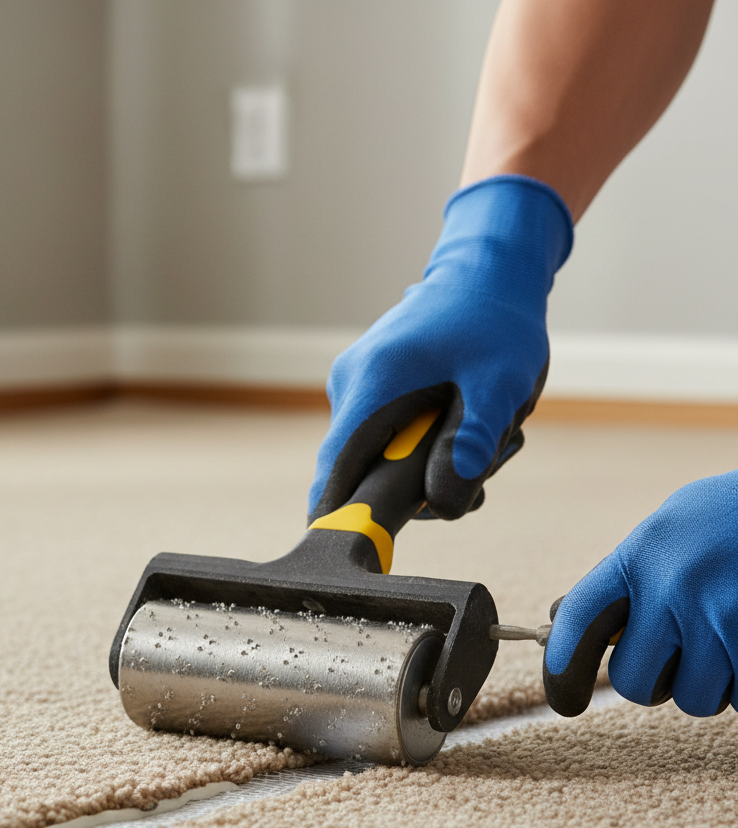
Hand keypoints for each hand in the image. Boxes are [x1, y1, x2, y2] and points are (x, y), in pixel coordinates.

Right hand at [309, 175, 572, 521]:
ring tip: (482, 433)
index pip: (337, 469)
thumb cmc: (495, 321)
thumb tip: (446, 503)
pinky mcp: (367, 388)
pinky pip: (383, 436)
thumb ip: (470, 444)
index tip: (354, 549)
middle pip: (362, 470)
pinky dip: (421, 445)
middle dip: (416, 487)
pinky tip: (462, 424)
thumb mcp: (498, 385)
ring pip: (376, 456)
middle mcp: (350, 386)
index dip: (341, 515)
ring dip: (427, 465)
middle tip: (479, 469)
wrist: (487, 270)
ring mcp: (355, 386)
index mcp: (372, 384)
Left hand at [544, 471, 737, 717]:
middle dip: (658, 679)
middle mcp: (674, 587)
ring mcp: (723, 618)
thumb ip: (627, 576)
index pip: (580, 619)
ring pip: (696, 699)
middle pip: (635, 683)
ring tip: (730, 634)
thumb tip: (558, 620)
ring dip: (713, 683)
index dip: (562, 666)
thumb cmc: (734, 520)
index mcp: (643, 553)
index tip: (564, 700)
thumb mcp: (674, 529)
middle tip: (685, 652)